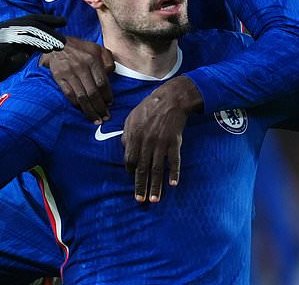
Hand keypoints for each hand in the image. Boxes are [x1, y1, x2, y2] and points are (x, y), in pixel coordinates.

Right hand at [0, 14, 65, 87]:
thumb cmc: (3, 63)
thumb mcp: (22, 50)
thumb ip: (33, 43)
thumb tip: (49, 39)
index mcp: (11, 25)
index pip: (32, 19)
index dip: (49, 19)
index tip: (63, 22)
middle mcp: (7, 26)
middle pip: (33, 22)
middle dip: (51, 29)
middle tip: (63, 38)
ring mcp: (3, 34)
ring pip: (29, 30)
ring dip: (47, 37)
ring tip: (60, 45)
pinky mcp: (2, 44)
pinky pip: (22, 41)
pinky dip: (37, 43)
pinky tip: (48, 49)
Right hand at [40, 37, 114, 123]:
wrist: (57, 44)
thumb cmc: (80, 48)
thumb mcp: (98, 48)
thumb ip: (108, 59)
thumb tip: (110, 73)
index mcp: (92, 60)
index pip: (102, 82)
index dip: (107, 95)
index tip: (110, 104)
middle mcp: (81, 67)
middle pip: (92, 92)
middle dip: (100, 107)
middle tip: (105, 118)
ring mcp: (69, 74)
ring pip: (81, 96)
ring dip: (89, 110)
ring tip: (95, 120)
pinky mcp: (59, 78)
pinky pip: (69, 95)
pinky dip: (76, 104)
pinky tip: (82, 111)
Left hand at [122, 76, 202, 202]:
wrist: (171, 98)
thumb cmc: (149, 107)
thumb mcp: (131, 117)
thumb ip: (127, 134)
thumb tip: (124, 148)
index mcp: (134, 136)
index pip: (130, 160)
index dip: (131, 172)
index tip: (134, 181)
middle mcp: (146, 141)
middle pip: (142, 168)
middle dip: (140, 185)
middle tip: (140, 200)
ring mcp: (161, 142)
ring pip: (157, 168)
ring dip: (156, 185)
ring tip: (154, 199)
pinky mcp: (175, 142)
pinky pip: (174, 160)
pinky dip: (174, 172)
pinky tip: (173, 184)